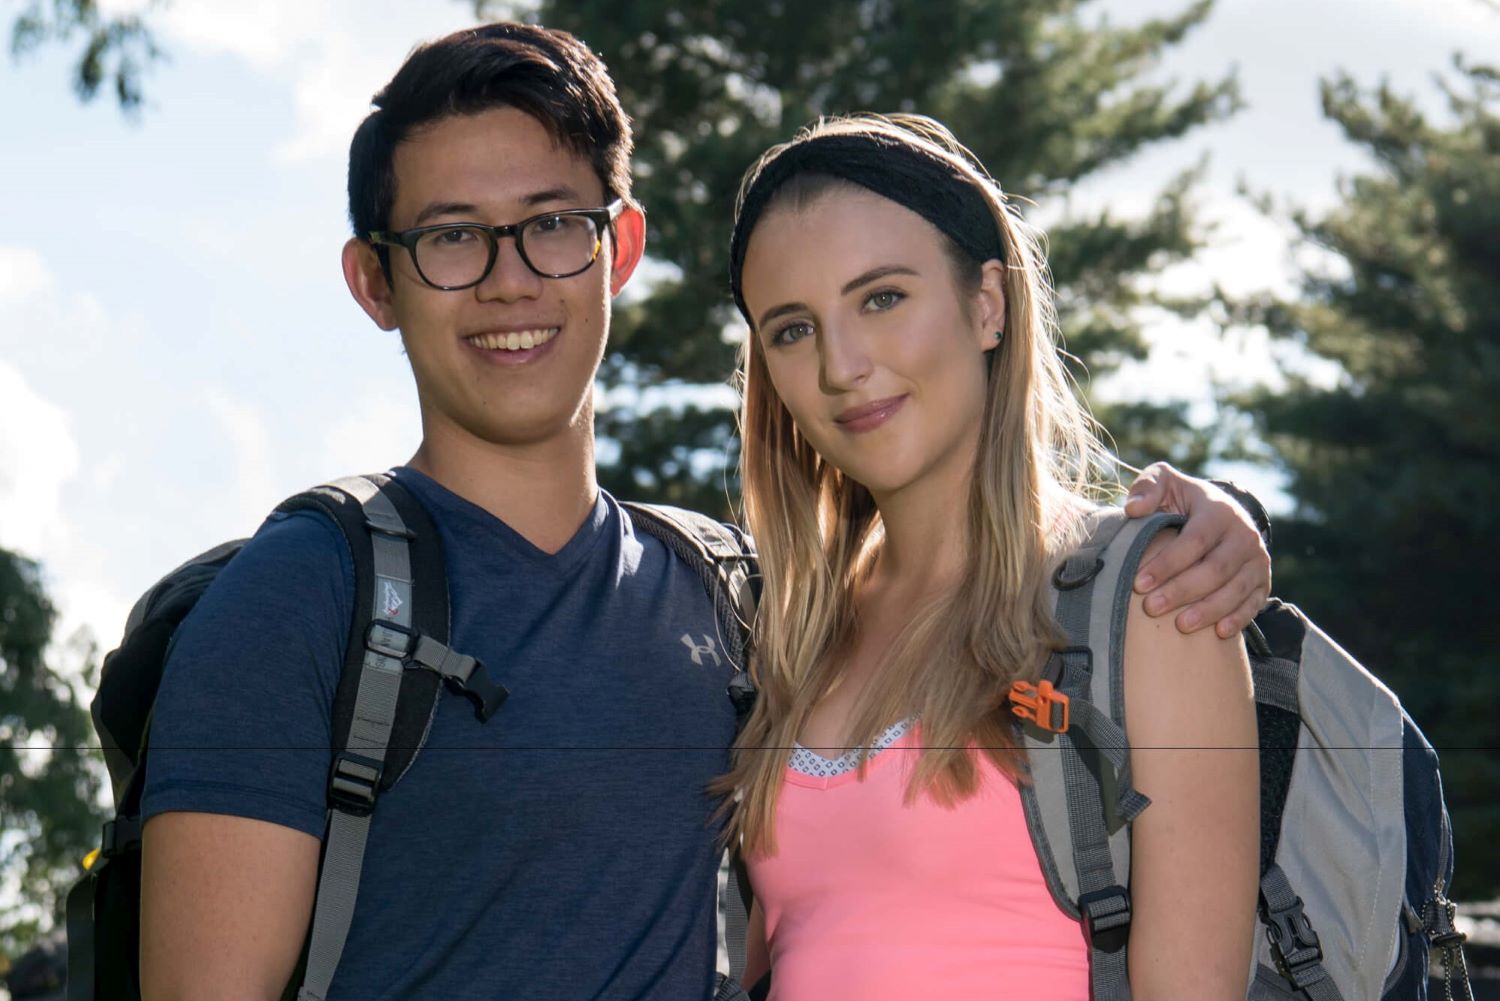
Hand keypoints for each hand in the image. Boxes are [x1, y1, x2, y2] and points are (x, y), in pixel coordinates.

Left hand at [1122, 462, 1270, 637]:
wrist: (1218, 512)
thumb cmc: (1181, 500)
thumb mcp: (1165, 483)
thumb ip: (1147, 488)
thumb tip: (1134, 508)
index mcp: (1219, 510)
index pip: (1195, 540)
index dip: (1167, 564)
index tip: (1138, 583)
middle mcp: (1244, 534)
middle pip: (1215, 569)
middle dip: (1182, 591)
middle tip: (1151, 608)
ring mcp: (1257, 558)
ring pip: (1236, 589)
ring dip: (1208, 610)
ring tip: (1180, 625)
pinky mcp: (1262, 580)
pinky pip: (1254, 603)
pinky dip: (1238, 618)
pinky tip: (1218, 633)